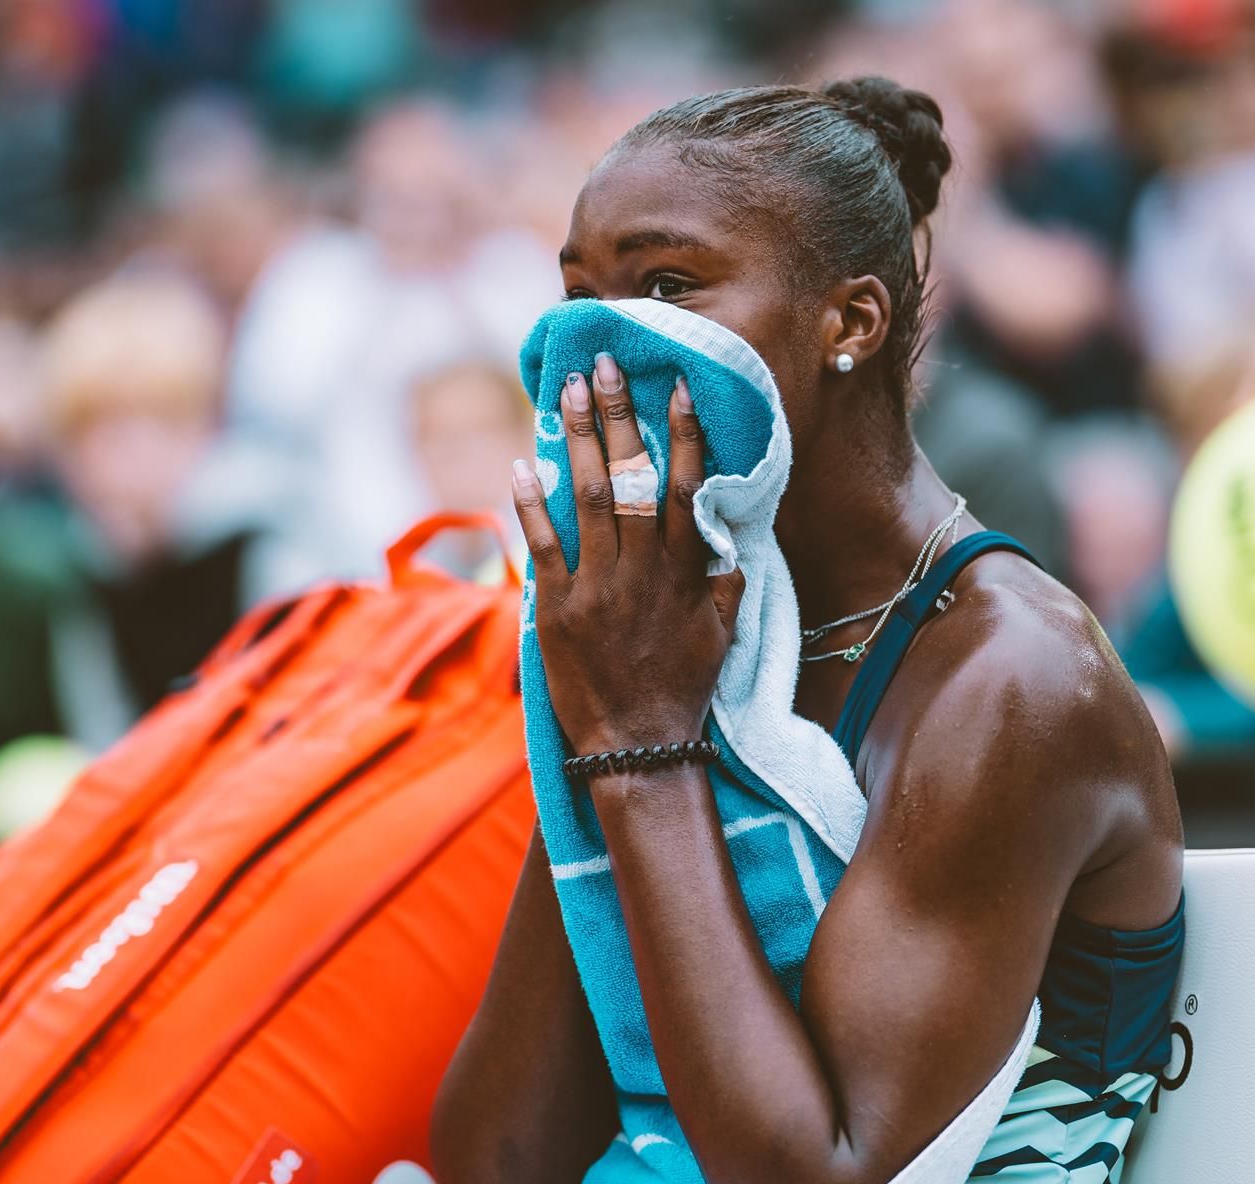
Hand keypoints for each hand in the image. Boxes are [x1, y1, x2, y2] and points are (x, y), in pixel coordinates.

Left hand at [512, 353, 742, 755]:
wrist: (638, 746)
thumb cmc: (682, 691)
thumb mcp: (721, 637)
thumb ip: (726, 588)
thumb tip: (734, 548)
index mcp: (686, 572)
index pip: (687, 488)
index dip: (682, 434)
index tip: (676, 387)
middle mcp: (644, 571)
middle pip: (633, 477)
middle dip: (618, 416)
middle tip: (605, 365)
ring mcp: (599, 587)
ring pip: (589, 498)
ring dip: (577, 440)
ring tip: (567, 391)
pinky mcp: (558, 609)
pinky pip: (543, 546)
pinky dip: (531, 504)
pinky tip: (520, 464)